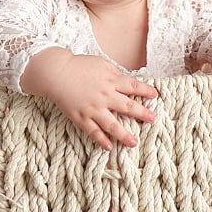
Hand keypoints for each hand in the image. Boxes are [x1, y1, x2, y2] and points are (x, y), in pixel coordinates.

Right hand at [21, 47, 157, 150]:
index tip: (154, 95)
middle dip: (142, 113)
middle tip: (152, 119)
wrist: (56, 73)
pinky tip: (109, 147)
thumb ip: (115, 74)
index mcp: (111, 81)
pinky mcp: (81, 117)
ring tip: (133, 142)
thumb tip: (126, 81)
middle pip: (127, 106)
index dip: (145, 91)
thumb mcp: (101, 64)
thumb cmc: (79, 66)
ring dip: (124, 134)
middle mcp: (105, 96)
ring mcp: (93, 109)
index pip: (133, 86)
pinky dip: (101, 140)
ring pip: (112, 124)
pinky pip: (93, 131)